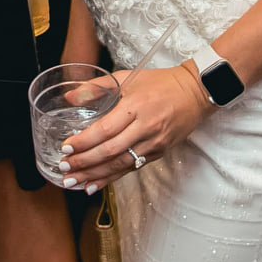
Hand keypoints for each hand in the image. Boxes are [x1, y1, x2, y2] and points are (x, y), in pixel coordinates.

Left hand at [56, 62, 212, 191]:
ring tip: (74, 181)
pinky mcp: (158, 152)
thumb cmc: (160, 82)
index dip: (84, 141)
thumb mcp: (127, 77)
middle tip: (65, 168)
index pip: (105, 129)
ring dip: (95, 175)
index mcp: (136, 106)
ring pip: (120, 164)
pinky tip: (95, 184)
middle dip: (85, 162)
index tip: (66, 147)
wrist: (196, 92)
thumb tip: (70, 96)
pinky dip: (112, 178)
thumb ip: (97, 87)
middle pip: (110, 151)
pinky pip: (131, 168)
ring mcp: (153, 143)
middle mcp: (145, 127)